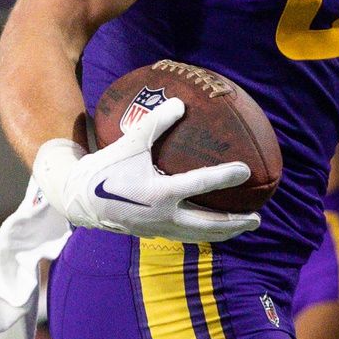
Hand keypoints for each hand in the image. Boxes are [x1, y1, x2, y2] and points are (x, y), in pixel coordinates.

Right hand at [32, 98, 259, 242]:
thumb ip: (156, 122)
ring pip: (199, 235)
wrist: (80, 198)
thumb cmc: (107, 167)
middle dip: (235, 223)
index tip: (245, 170)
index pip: (200, 184)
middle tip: (257, 218)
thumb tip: (180, 103)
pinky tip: (214, 227)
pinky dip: (203, 232)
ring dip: (224, 233)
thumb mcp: (130, 142)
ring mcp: (158, 229)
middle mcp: (162, 216)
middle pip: (208, 224)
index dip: (225, 176)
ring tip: (244, 227)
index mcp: (159, 193)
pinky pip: (186, 235)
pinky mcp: (153, 234)